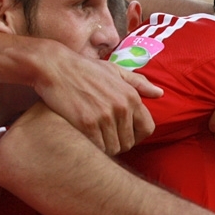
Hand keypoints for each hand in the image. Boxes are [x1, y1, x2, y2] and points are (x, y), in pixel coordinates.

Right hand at [34, 47, 161, 154]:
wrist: (54, 66)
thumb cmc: (84, 68)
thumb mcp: (115, 70)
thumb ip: (138, 83)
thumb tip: (160, 93)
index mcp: (131, 96)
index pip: (147, 129)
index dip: (138, 136)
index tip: (126, 135)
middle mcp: (121, 107)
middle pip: (129, 142)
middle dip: (119, 143)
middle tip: (105, 137)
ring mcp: (105, 116)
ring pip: (114, 148)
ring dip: (105, 147)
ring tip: (95, 138)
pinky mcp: (87, 124)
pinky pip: (98, 147)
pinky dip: (93, 147)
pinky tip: (85, 138)